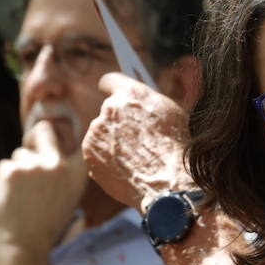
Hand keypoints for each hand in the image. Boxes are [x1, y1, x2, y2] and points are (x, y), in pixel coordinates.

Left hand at [0, 119, 86, 255]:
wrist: (22, 246)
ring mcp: (33, 165)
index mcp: (77, 174)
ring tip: (22, 196)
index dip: (64, 136)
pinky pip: (4, 166)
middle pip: (44, 130)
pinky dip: (4, 180)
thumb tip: (48, 145)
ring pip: (19, 154)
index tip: (58, 142)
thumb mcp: (67, 197)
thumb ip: (62, 172)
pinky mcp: (10, 170)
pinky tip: (9, 198)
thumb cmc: (44, 225)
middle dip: (34, 137)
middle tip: (29, 152)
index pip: (75, 139)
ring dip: (17, 170)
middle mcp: (58, 165)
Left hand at [82, 72, 191, 211]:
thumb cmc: (176, 149)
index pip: (109, 81)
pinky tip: (126, 169)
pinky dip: (107, 160)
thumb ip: (147, 103)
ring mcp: (95, 133)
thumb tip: (136, 103)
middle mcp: (109, 109)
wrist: (168, 184)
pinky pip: (96, 154)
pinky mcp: (89, 155)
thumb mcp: (170, 114)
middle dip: (119, 122)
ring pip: (101, 134)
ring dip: (112, 142)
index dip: (113, 90)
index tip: (114, 97)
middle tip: (136, 139)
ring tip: (135, 159)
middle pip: (108, 112)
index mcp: (130, 93)